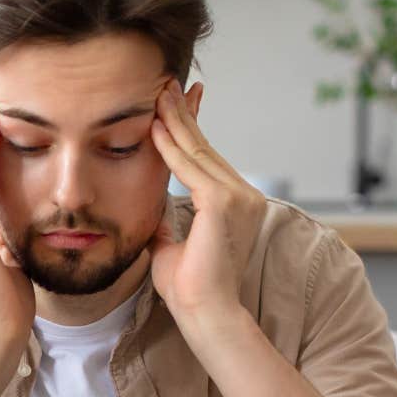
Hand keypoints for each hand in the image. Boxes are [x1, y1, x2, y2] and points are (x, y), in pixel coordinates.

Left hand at [147, 79, 266, 326]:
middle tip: (164, 84)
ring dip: (174, 121)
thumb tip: (153, 211)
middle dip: (182, 114)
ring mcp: (238, 196)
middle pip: (205, 147)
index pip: (207, 158)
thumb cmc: (189, 288)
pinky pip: (190, 167)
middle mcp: (244, 194)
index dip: (189, 129)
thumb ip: (168, 223)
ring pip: (199, 151)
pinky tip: (153, 127)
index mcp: (236, 202)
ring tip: (156, 93)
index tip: (172, 105)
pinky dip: (169, 146)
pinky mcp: (224, 202)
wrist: (205, 312)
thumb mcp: (173, 245)